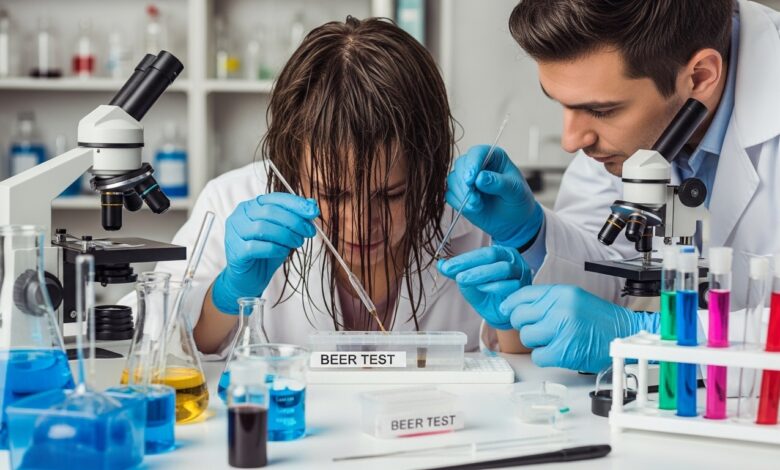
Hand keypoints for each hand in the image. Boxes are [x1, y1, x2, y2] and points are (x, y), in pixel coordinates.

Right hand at [212, 193, 318, 313]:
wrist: (249, 279)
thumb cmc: (265, 253)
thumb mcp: (284, 233)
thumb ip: (295, 217)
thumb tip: (311, 204)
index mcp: (251, 206)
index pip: (274, 198)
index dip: (296, 204)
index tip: (313, 212)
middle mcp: (239, 216)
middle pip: (270, 212)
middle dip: (294, 221)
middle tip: (309, 232)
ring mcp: (234, 233)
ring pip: (263, 228)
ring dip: (286, 235)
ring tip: (298, 243)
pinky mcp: (235, 251)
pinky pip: (257, 247)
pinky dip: (275, 249)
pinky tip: (283, 252)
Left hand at [437, 246, 532, 329]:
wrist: (500, 313)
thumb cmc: (486, 293)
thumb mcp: (467, 281)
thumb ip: (455, 271)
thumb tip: (440, 264)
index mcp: (500, 253)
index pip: (482, 252)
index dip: (464, 259)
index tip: (447, 266)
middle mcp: (512, 260)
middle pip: (493, 256)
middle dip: (472, 266)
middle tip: (457, 276)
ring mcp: (520, 273)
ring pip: (504, 269)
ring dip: (482, 276)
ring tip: (467, 282)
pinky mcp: (524, 288)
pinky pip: (511, 286)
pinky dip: (494, 287)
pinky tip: (483, 290)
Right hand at [446, 145, 542, 246]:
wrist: (514, 221)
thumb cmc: (518, 201)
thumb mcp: (515, 191)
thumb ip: (499, 183)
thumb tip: (480, 178)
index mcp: (493, 157)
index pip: (477, 153)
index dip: (472, 164)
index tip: (471, 180)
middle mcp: (477, 164)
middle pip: (461, 165)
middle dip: (464, 183)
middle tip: (475, 199)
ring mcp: (466, 179)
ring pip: (453, 179)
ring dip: (463, 194)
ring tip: (478, 205)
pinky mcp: (459, 193)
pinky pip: (450, 194)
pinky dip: (459, 203)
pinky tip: (473, 209)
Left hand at [501, 285, 658, 372]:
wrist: (624, 336)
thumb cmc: (599, 320)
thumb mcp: (574, 299)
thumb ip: (548, 300)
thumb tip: (515, 306)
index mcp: (561, 293)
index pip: (522, 295)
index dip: (511, 304)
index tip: (507, 310)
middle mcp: (560, 309)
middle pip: (519, 317)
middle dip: (525, 325)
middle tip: (540, 329)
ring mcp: (561, 330)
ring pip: (526, 337)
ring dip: (537, 342)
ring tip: (555, 339)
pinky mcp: (563, 351)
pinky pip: (537, 356)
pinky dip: (545, 357)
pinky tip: (559, 351)